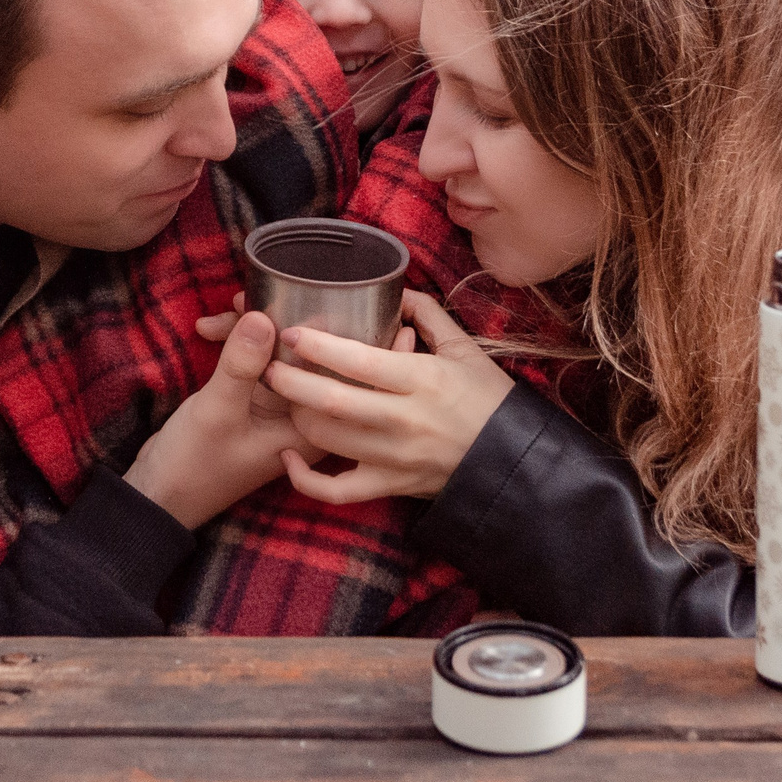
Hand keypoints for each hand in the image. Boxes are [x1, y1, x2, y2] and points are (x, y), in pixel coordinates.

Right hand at [123, 308, 308, 528]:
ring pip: (278, 351)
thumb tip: (262, 315)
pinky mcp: (255, 401)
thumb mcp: (216, 411)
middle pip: (307, 353)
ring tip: (215, 317)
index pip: (333, 368)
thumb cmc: (194, 464)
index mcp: (312, 428)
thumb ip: (242, 365)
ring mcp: (279, 408)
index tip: (291, 300)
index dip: (318, 329)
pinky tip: (207, 331)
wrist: (158, 493)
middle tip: (242, 301)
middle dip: (277, 321)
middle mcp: (303, 416)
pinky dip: (236, 345)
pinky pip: (257, 360)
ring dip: (250, 330)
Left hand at [263, 291, 515, 504]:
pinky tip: (289, 458)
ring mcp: (394, 458)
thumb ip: (428, 316)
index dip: (318, 347)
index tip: (291, 332)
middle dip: (290, 381)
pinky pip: (337, 491)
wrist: (513, 460)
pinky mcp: (389, 486)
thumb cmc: (488, 400)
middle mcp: (404, 420)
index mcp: (422, 380)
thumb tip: (396, 290)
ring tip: (281, 396)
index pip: (359, 361)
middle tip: (268, 364)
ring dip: (295, 416)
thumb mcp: (465, 350)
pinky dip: (306, 479)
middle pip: (332, 402)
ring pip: (327, 440)